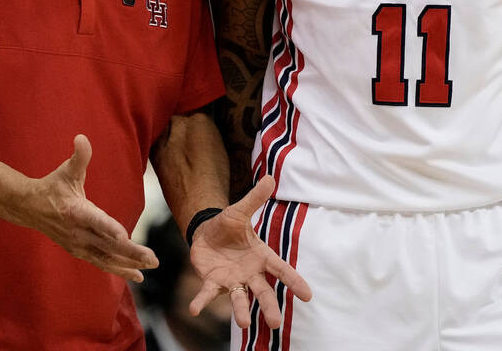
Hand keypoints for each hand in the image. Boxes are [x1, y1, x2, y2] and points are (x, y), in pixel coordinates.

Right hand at [25, 134, 158, 281]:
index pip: (95, 221)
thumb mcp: (66, 170)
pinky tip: (136, 275)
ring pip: (106, 258)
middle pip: (107, 245)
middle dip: (131, 253)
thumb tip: (82, 138)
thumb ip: (79, 157)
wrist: (29, 208)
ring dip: (129, 264)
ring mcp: (78, 244)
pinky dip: (118, 270)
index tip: (124, 237)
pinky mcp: (80, 251)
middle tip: (153, 259)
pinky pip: (102, 262)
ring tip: (149, 268)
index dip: (109, 229)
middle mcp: (77, 232)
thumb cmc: (53, 186)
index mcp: (75, 211)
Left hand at [188, 175, 312, 328]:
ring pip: (239, 298)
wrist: (207, 233)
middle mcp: (250, 272)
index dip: (294, 281)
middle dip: (269, 307)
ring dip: (241, 311)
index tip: (308, 296)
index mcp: (261, 256)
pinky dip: (201, 302)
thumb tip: (270, 177)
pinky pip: (208, 294)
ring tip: (242, 324)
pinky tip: (193, 310)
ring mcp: (232, 280)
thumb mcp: (239, 210)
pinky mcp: (213, 282)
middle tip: (275, 323)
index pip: (281, 270)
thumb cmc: (228, 225)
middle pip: (263, 292)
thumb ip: (254, 198)